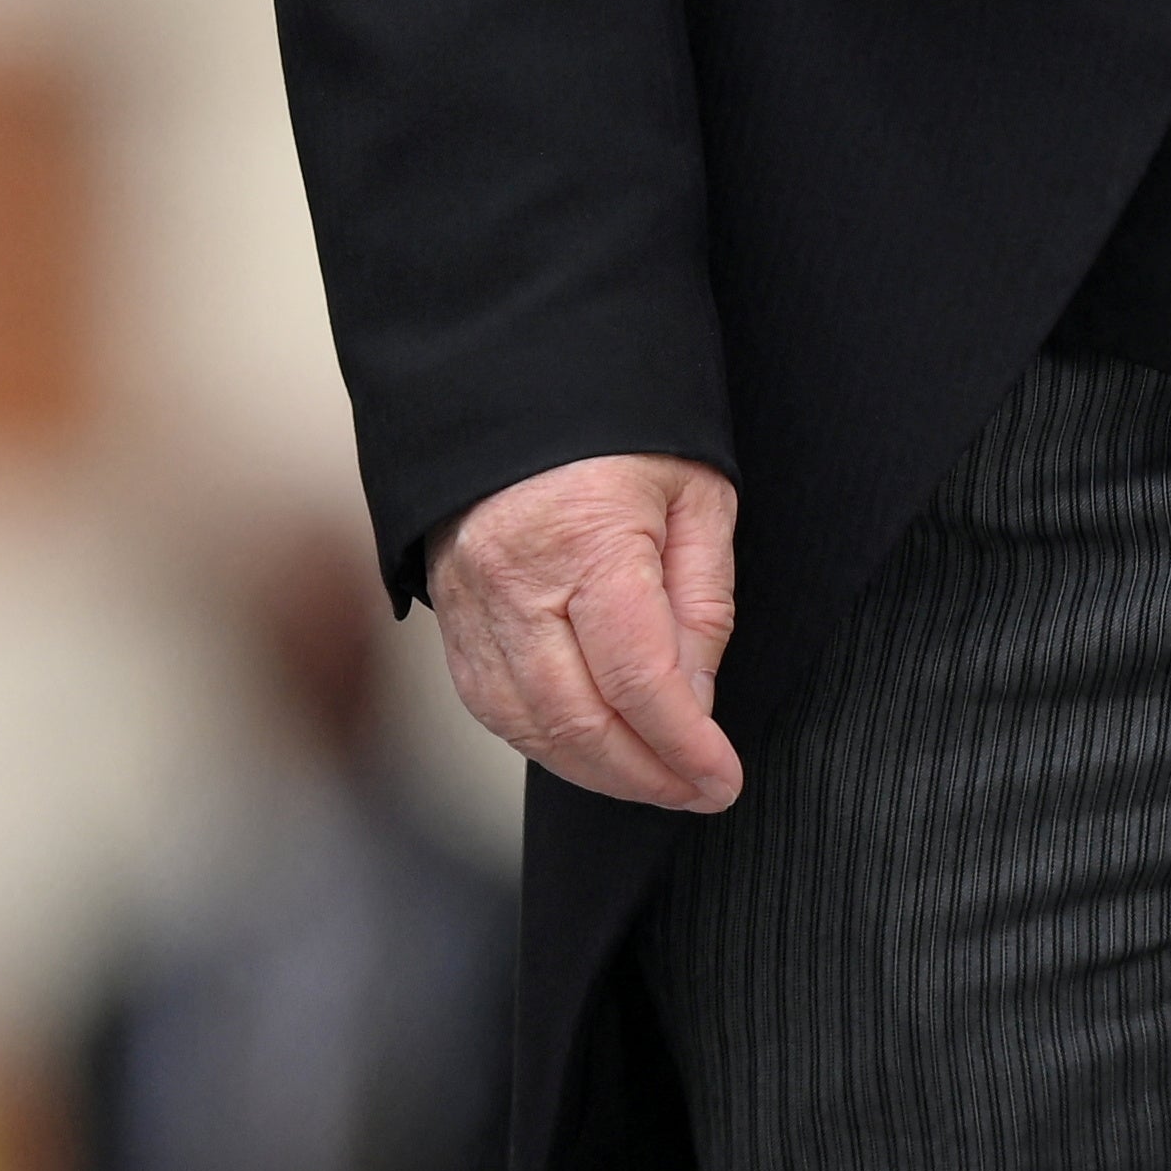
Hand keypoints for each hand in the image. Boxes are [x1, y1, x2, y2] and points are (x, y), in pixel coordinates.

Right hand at [427, 453, 742, 812]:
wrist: (521, 379)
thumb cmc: (620, 428)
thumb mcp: (696, 493)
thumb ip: (701, 602)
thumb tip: (694, 703)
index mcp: (585, 539)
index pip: (637, 680)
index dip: (683, 747)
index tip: (721, 780)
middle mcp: (514, 580)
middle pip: (576, 720)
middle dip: (644, 775)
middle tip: (696, 791)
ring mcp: (469, 601)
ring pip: (527, 726)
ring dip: (595, 770)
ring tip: (654, 779)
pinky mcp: (449, 613)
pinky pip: (491, 704)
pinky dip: (544, 741)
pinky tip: (590, 749)